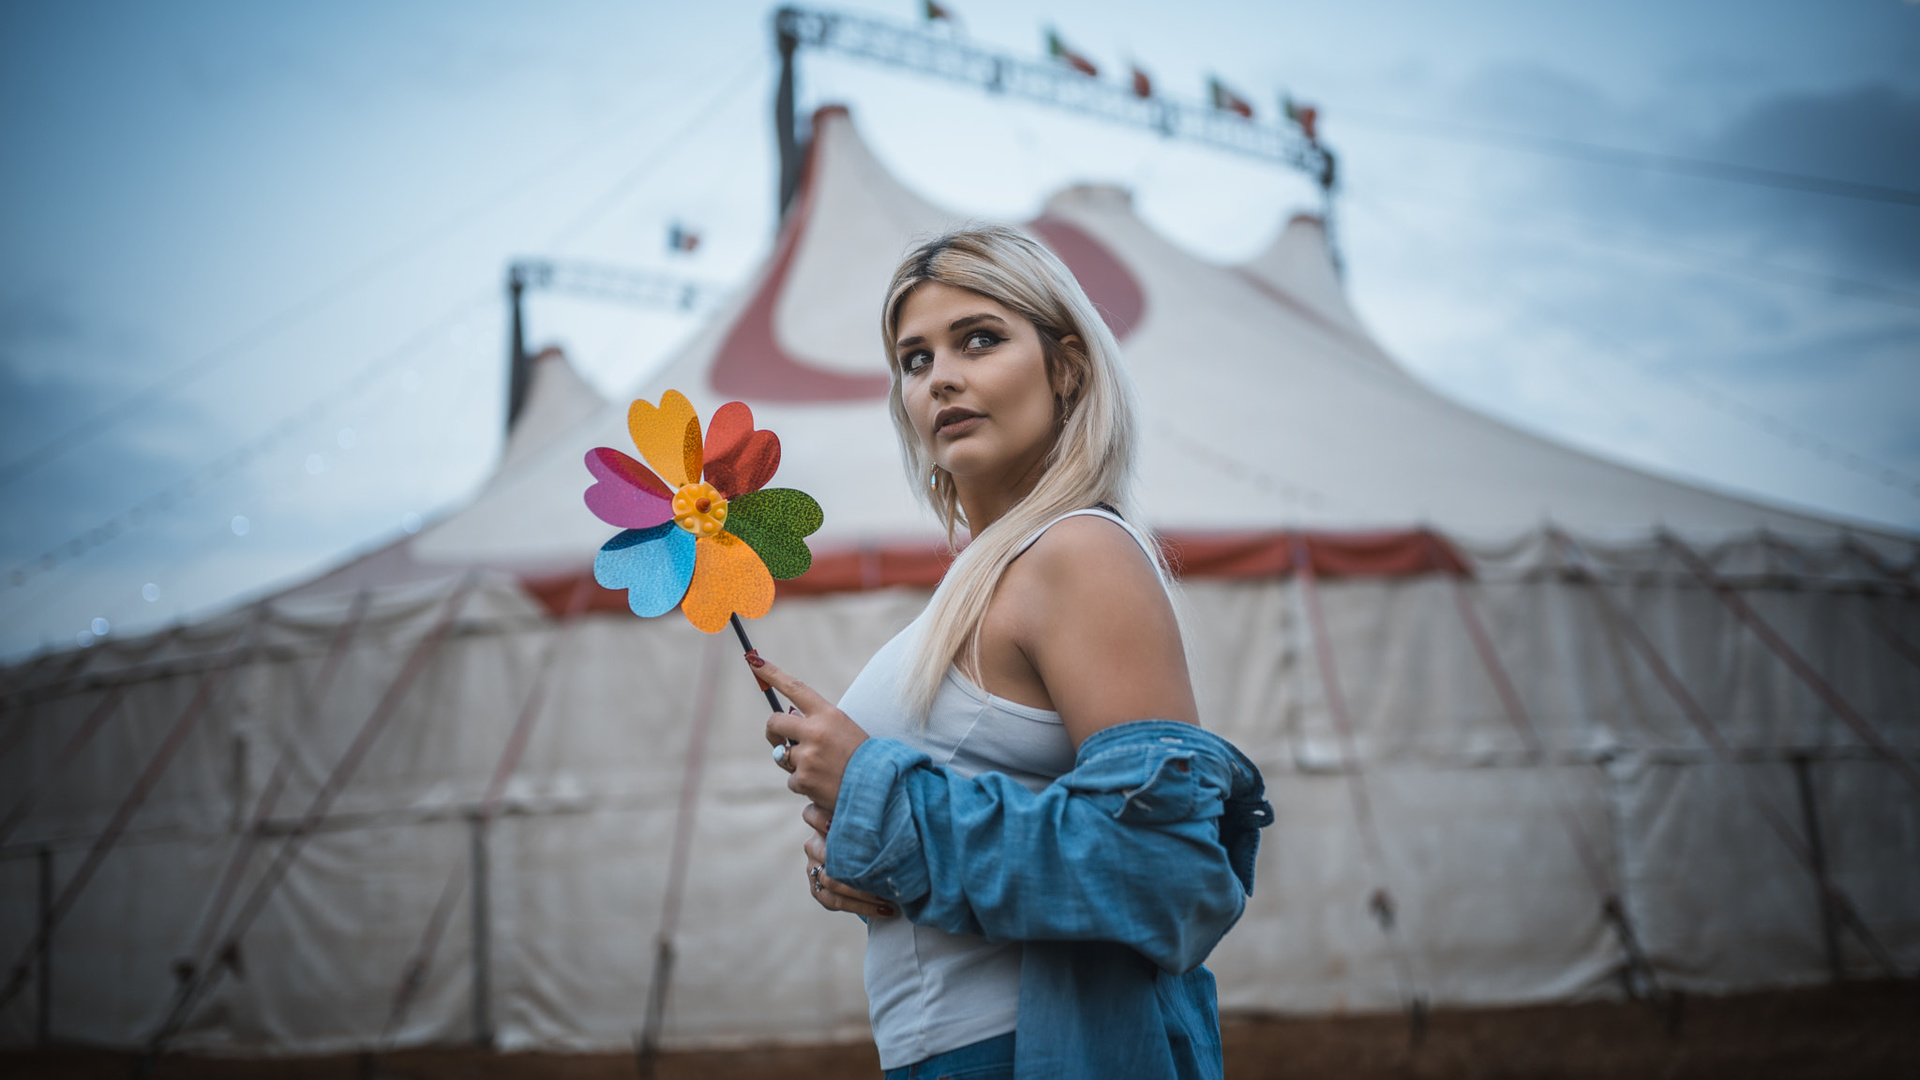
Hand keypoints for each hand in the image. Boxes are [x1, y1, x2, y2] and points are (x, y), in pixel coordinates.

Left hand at [753, 653, 867, 809]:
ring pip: (783, 756)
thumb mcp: (844, 731)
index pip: (795, 688)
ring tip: (822, 770)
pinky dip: (805, 785)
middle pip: (774, 722)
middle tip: (782, 740)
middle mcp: (815, 732)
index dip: (772, 673)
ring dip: (796, 763)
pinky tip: (825, 786)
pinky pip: (792, 780)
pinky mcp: (804, 780)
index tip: (755, 662)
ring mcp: (808, 757)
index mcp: (829, 714)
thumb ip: (816, 725)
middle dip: (773, 731)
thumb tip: (786, 727)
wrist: (881, 789)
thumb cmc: (863, 758)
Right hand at [801, 802, 894, 918]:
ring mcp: (813, 867)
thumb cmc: (873, 831)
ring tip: (890, 897)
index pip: (812, 815)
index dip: (823, 820)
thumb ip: (868, 812)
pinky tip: (884, 909)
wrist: (868, 857)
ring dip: (863, 892)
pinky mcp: (817, 888)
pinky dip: (861, 907)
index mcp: (822, 820)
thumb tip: (887, 805)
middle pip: (827, 854)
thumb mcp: (868, 818)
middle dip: (857, 865)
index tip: (840, 826)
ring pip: (831, 882)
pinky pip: (833, 901)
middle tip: (886, 871)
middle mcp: (814, 844)